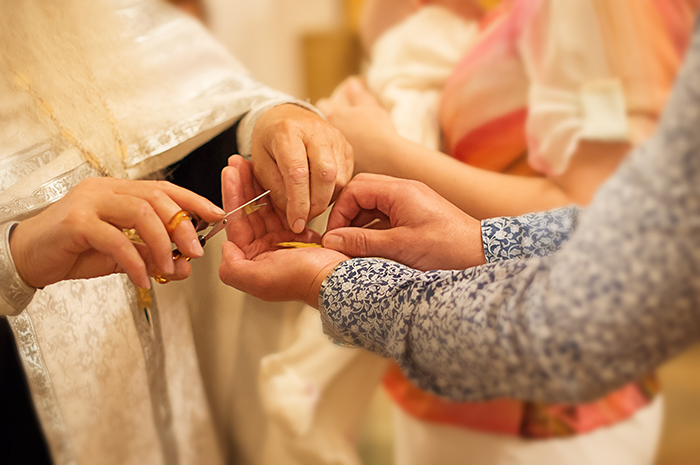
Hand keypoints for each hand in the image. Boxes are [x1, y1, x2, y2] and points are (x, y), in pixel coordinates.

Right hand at [10, 178, 224, 288]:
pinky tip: (142, 279)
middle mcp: (105, 190)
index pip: (163, 188)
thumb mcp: (120, 255)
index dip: (193, 200)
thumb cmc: (73, 251)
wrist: (27, 258)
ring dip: (162, 242)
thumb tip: (185, 266)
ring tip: (171, 266)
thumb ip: (151, 257)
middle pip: (156, 198)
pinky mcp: (76, 223)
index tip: (216, 215)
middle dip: (182, 224)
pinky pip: (116, 240)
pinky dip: (135, 262)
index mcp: (118, 191)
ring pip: (140, 213)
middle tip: (196, 250)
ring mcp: (89, 203)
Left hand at [219, 156, 347, 306]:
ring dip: (259, 186)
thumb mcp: (260, 280)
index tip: (230, 175)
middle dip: (243, 186)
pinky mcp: (300, 234)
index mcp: (253, 261)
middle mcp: (266, 251)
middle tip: (238, 163)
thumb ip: (233, 268)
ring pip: (266, 207)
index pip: (237, 223)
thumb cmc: (304, 280)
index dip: (232, 197)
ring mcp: (283, 241)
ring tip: (252, 164)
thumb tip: (225, 248)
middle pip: (250, 212)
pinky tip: (276, 178)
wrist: (340, 278)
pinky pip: (285, 209)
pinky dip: (280, 193)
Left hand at [251, 104, 352, 233]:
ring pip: (340, 179)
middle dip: (317, 204)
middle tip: (305, 218)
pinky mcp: (347, 146)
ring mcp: (335, 137)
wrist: (287, 116)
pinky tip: (319, 191)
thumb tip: (295, 214)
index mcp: (287, 132)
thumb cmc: (270, 141)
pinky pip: (346, 177)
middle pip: (326, 175)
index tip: (295, 223)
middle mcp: (316, 131)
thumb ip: (276, 189)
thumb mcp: (261, 165)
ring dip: (326, 199)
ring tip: (309, 203)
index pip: (297, 172)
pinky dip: (333, 191)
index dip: (298, 203)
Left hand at [316, 77, 401, 174]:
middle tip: (341, 125)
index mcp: (334, 114)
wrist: (388, 158)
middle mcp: (328, 133)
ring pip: (326, 144)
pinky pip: (333, 160)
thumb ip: (358, 94)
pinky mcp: (338, 167)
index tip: (337, 109)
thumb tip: (351, 82)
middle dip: (328, 125)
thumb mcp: (370, 106)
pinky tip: (350, 158)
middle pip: (321, 125)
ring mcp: (331, 151)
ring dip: (331, 143)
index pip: (322, 104)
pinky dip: (338, 158)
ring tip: (347, 143)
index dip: (329, 104)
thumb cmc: (379, 129)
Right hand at [322, 173, 485, 270]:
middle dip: (346, 215)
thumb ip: (363, 242)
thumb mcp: (400, 247)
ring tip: (354, 248)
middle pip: (361, 192)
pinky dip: (373, 229)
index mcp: (400, 190)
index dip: (339, 213)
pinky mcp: (416, 215)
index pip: (355, 189)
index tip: (334, 237)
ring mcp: (411, 201)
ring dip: (359, 224)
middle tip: (341, 240)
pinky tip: (371, 249)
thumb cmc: (446, 248)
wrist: (482, 254)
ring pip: (372, 205)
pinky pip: (385, 216)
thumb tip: (331, 240)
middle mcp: (404, 190)